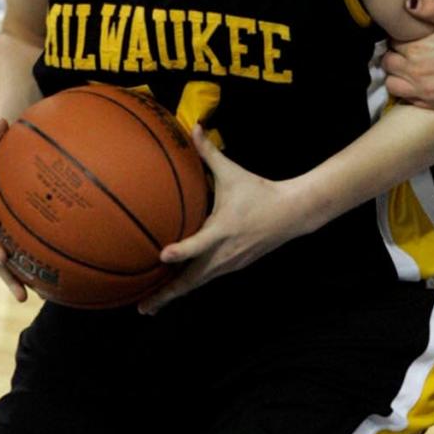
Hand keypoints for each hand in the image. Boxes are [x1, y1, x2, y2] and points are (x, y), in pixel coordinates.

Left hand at [138, 126, 298, 312]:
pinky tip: (173, 290)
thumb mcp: (233, 172)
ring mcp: (229, 264)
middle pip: (192, 279)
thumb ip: (209, 153)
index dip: (182, 250)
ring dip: (175, 295)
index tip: (163, 255)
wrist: (290, 214)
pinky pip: (206, 279)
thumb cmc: (258, 191)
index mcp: (223, 229)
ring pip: (197, 283)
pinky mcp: (232, 267)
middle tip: (142, 307)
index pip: (200, 243)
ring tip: (150, 306)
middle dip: (167, 294)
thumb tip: (193, 127)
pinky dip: (188, 286)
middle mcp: (224, 253)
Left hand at [383, 0, 433, 109]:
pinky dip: (409, 92)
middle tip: (408, 52)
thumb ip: (431, 9)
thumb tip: (409, 2)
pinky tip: (423, 82)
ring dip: (397, 76)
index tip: (408, 37)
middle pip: (388, 64)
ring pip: (392, 84)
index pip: (391, 43)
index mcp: (419, 48)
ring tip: (411, 68)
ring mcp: (426, 91)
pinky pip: (408, 101)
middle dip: (394, 56)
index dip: (398, 39)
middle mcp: (418, 72)